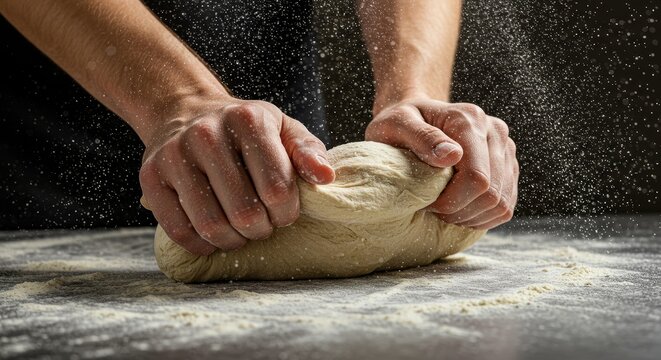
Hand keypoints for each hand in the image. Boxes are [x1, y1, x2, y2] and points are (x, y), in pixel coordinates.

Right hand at [140, 97, 334, 254]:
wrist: (185, 111)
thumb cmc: (243, 129)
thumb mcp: (282, 128)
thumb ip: (307, 151)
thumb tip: (326, 177)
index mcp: (247, 121)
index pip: (277, 189)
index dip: (286, 213)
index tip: (284, 211)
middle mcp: (206, 135)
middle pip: (245, 213)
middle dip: (262, 230)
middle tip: (263, 225)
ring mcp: (174, 156)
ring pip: (212, 226)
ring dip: (234, 241)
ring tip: (241, 232)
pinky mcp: (151, 178)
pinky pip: (179, 231)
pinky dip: (202, 245)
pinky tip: (214, 237)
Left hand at [365, 98, 517, 229]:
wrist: (413, 115)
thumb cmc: (399, 122)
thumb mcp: (398, 124)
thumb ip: (423, 137)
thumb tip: (453, 156)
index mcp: (469, 120)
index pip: (476, 177)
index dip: (452, 201)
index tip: (428, 203)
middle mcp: (494, 132)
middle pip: (492, 194)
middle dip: (460, 212)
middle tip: (434, 210)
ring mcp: (505, 149)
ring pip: (502, 204)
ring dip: (472, 217)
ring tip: (445, 211)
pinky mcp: (507, 165)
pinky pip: (506, 206)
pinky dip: (483, 217)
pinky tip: (460, 211)